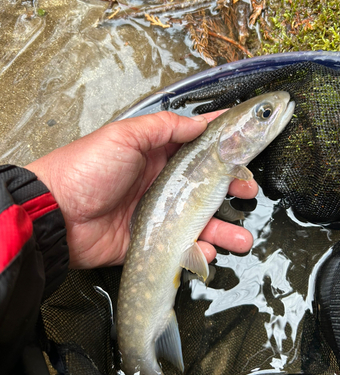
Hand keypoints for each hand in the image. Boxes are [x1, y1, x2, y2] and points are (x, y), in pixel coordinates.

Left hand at [26, 111, 257, 268]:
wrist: (57, 215)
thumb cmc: (87, 168)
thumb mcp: (124, 136)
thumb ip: (163, 127)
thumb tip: (199, 122)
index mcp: (156, 155)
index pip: (197, 144)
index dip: (223, 141)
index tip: (248, 138)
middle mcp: (161, 183)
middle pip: (206, 185)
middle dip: (231, 188)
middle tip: (249, 190)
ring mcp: (158, 214)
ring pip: (199, 220)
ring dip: (223, 228)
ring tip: (241, 236)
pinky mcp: (152, 241)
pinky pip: (182, 247)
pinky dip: (199, 251)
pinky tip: (209, 250)